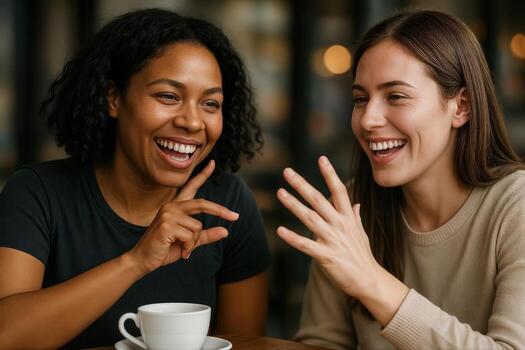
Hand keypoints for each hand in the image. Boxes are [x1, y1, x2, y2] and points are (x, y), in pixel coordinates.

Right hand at [127, 160, 238, 274]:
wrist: (143, 261)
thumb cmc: (164, 250)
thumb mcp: (189, 242)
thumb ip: (205, 236)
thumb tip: (226, 231)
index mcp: (176, 207)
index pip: (191, 187)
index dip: (203, 175)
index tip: (213, 163)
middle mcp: (171, 207)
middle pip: (202, 204)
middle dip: (220, 210)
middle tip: (236, 217)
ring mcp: (168, 214)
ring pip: (197, 227)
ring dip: (194, 243)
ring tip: (184, 250)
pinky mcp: (166, 225)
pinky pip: (190, 235)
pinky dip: (189, 247)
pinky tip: (180, 252)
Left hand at [276, 156, 380, 297]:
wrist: (369, 279)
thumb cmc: (362, 255)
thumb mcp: (361, 232)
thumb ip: (355, 216)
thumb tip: (354, 203)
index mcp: (347, 217)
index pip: (339, 190)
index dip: (330, 174)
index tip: (321, 158)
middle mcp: (340, 225)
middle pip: (319, 200)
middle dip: (302, 184)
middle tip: (287, 172)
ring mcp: (333, 240)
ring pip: (310, 218)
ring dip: (293, 204)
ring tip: (280, 192)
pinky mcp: (326, 256)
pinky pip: (306, 245)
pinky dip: (293, 238)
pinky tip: (280, 230)